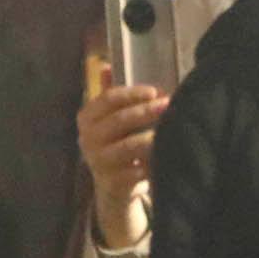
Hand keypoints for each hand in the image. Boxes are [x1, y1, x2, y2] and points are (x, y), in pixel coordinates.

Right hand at [79, 80, 167, 251]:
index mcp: (87, 118)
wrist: (112, 185)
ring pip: (129, 146)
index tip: (154, 92)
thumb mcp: (112, 119)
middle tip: (168, 105)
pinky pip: (137, 170)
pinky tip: (166, 156)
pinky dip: (153, 162)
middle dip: (147, 111)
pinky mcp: (113, 182)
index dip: (133, 93)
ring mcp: (99, 162)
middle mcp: (88, 139)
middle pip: (119, 119)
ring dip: (152, 137)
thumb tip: (117, 72)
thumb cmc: (117, 143)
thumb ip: (117, 97)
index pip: (108, 98)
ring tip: (171, 130)